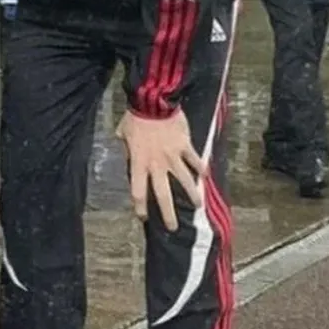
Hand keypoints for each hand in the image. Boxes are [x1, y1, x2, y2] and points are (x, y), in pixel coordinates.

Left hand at [116, 109, 203, 231]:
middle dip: (168, 213)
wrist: (153, 102)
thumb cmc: (135, 116)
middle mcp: (156, 164)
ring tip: (198, 205)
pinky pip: (195, 160)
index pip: (138, 190)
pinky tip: (206, 175)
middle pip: (163, 194)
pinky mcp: (185, 146)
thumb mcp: (123, 132)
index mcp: (139, 162)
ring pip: (185, 181)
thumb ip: (125, 147)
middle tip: (172, 227)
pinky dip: (201, 168)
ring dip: (192, 194)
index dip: (140, 206)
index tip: (143, 216)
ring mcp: (173, 156)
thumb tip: (127, 154)